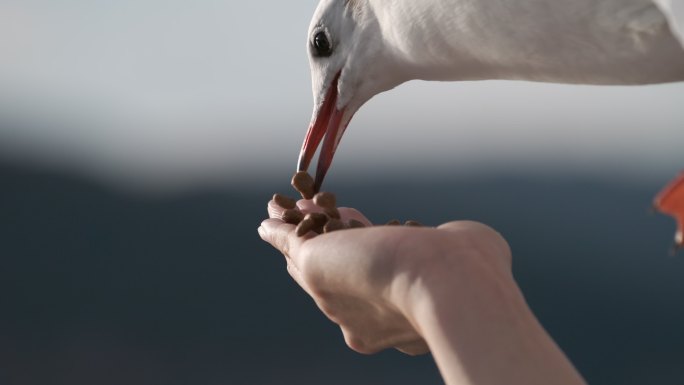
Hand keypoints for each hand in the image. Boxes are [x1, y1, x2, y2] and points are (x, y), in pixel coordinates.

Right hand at [258, 198, 511, 355]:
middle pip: (333, 277)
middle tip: (317, 217)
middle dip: (326, 243)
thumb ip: (459, 245)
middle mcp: (359, 315)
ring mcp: (333, 293)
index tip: (371, 230)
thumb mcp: (470, 252)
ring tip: (282, 210)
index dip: (368, 251)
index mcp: (398, 321)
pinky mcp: (312, 266)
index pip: (373, 284)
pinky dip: (277, 230)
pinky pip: (289, 243)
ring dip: (297, 231)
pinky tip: (269, 218)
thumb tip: (464, 236)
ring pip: (309, 257)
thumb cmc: (472, 271)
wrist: (447, 281)